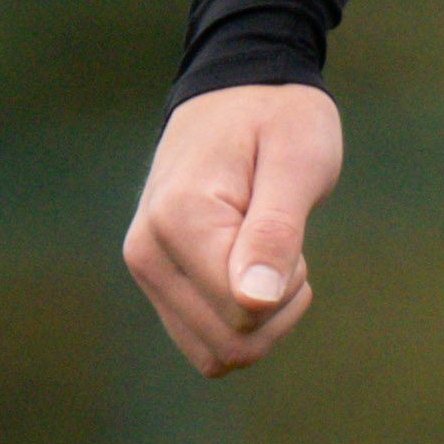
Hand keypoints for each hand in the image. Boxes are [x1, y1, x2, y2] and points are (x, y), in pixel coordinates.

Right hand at [129, 81, 346, 376]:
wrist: (238, 91)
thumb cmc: (278, 119)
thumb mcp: (297, 161)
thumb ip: (275, 233)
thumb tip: (253, 303)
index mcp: (179, 220)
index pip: (244, 312)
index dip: (287, 286)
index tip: (289, 230)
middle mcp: (146, 251)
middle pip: (229, 343)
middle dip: (277, 308)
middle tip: (284, 242)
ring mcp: (146, 268)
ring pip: (215, 353)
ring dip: (261, 318)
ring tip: (268, 252)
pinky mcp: (155, 280)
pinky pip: (204, 341)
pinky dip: (241, 321)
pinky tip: (253, 269)